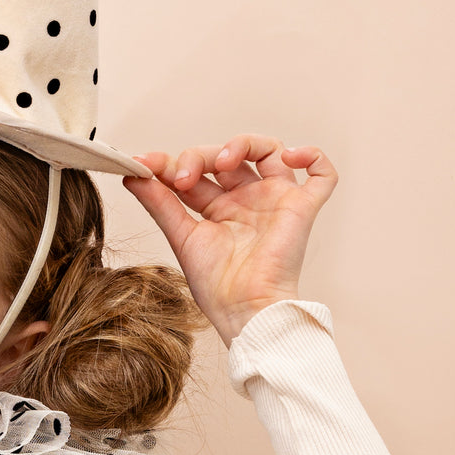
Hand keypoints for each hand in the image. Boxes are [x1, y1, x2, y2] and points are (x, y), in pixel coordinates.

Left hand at [121, 136, 337, 347]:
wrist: (243, 310)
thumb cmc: (216, 286)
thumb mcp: (180, 237)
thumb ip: (159, 203)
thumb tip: (132, 174)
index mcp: (219, 208)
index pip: (197, 171)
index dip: (172, 162)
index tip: (145, 164)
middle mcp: (248, 200)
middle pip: (228, 156)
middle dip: (201, 156)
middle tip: (182, 176)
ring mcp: (275, 201)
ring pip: (269, 151)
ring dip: (244, 144)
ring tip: (224, 161)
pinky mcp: (301, 209)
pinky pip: (322, 174)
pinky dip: (312, 156)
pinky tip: (290, 155)